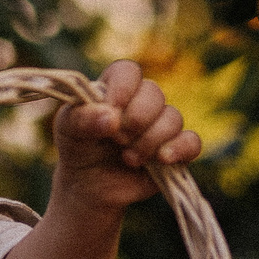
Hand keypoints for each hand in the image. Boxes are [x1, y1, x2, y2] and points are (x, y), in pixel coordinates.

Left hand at [51, 59, 202, 210]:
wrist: (87, 187)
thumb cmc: (77, 149)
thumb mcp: (67, 131)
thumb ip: (81, 119)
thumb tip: (111, 118)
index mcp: (114, 89)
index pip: (127, 71)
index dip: (124, 87)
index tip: (113, 109)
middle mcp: (140, 103)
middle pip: (154, 93)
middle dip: (136, 119)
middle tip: (118, 140)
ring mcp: (159, 126)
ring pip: (173, 118)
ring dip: (149, 140)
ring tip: (128, 159)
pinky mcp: (174, 150)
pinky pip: (192, 141)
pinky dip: (179, 148)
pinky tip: (162, 159)